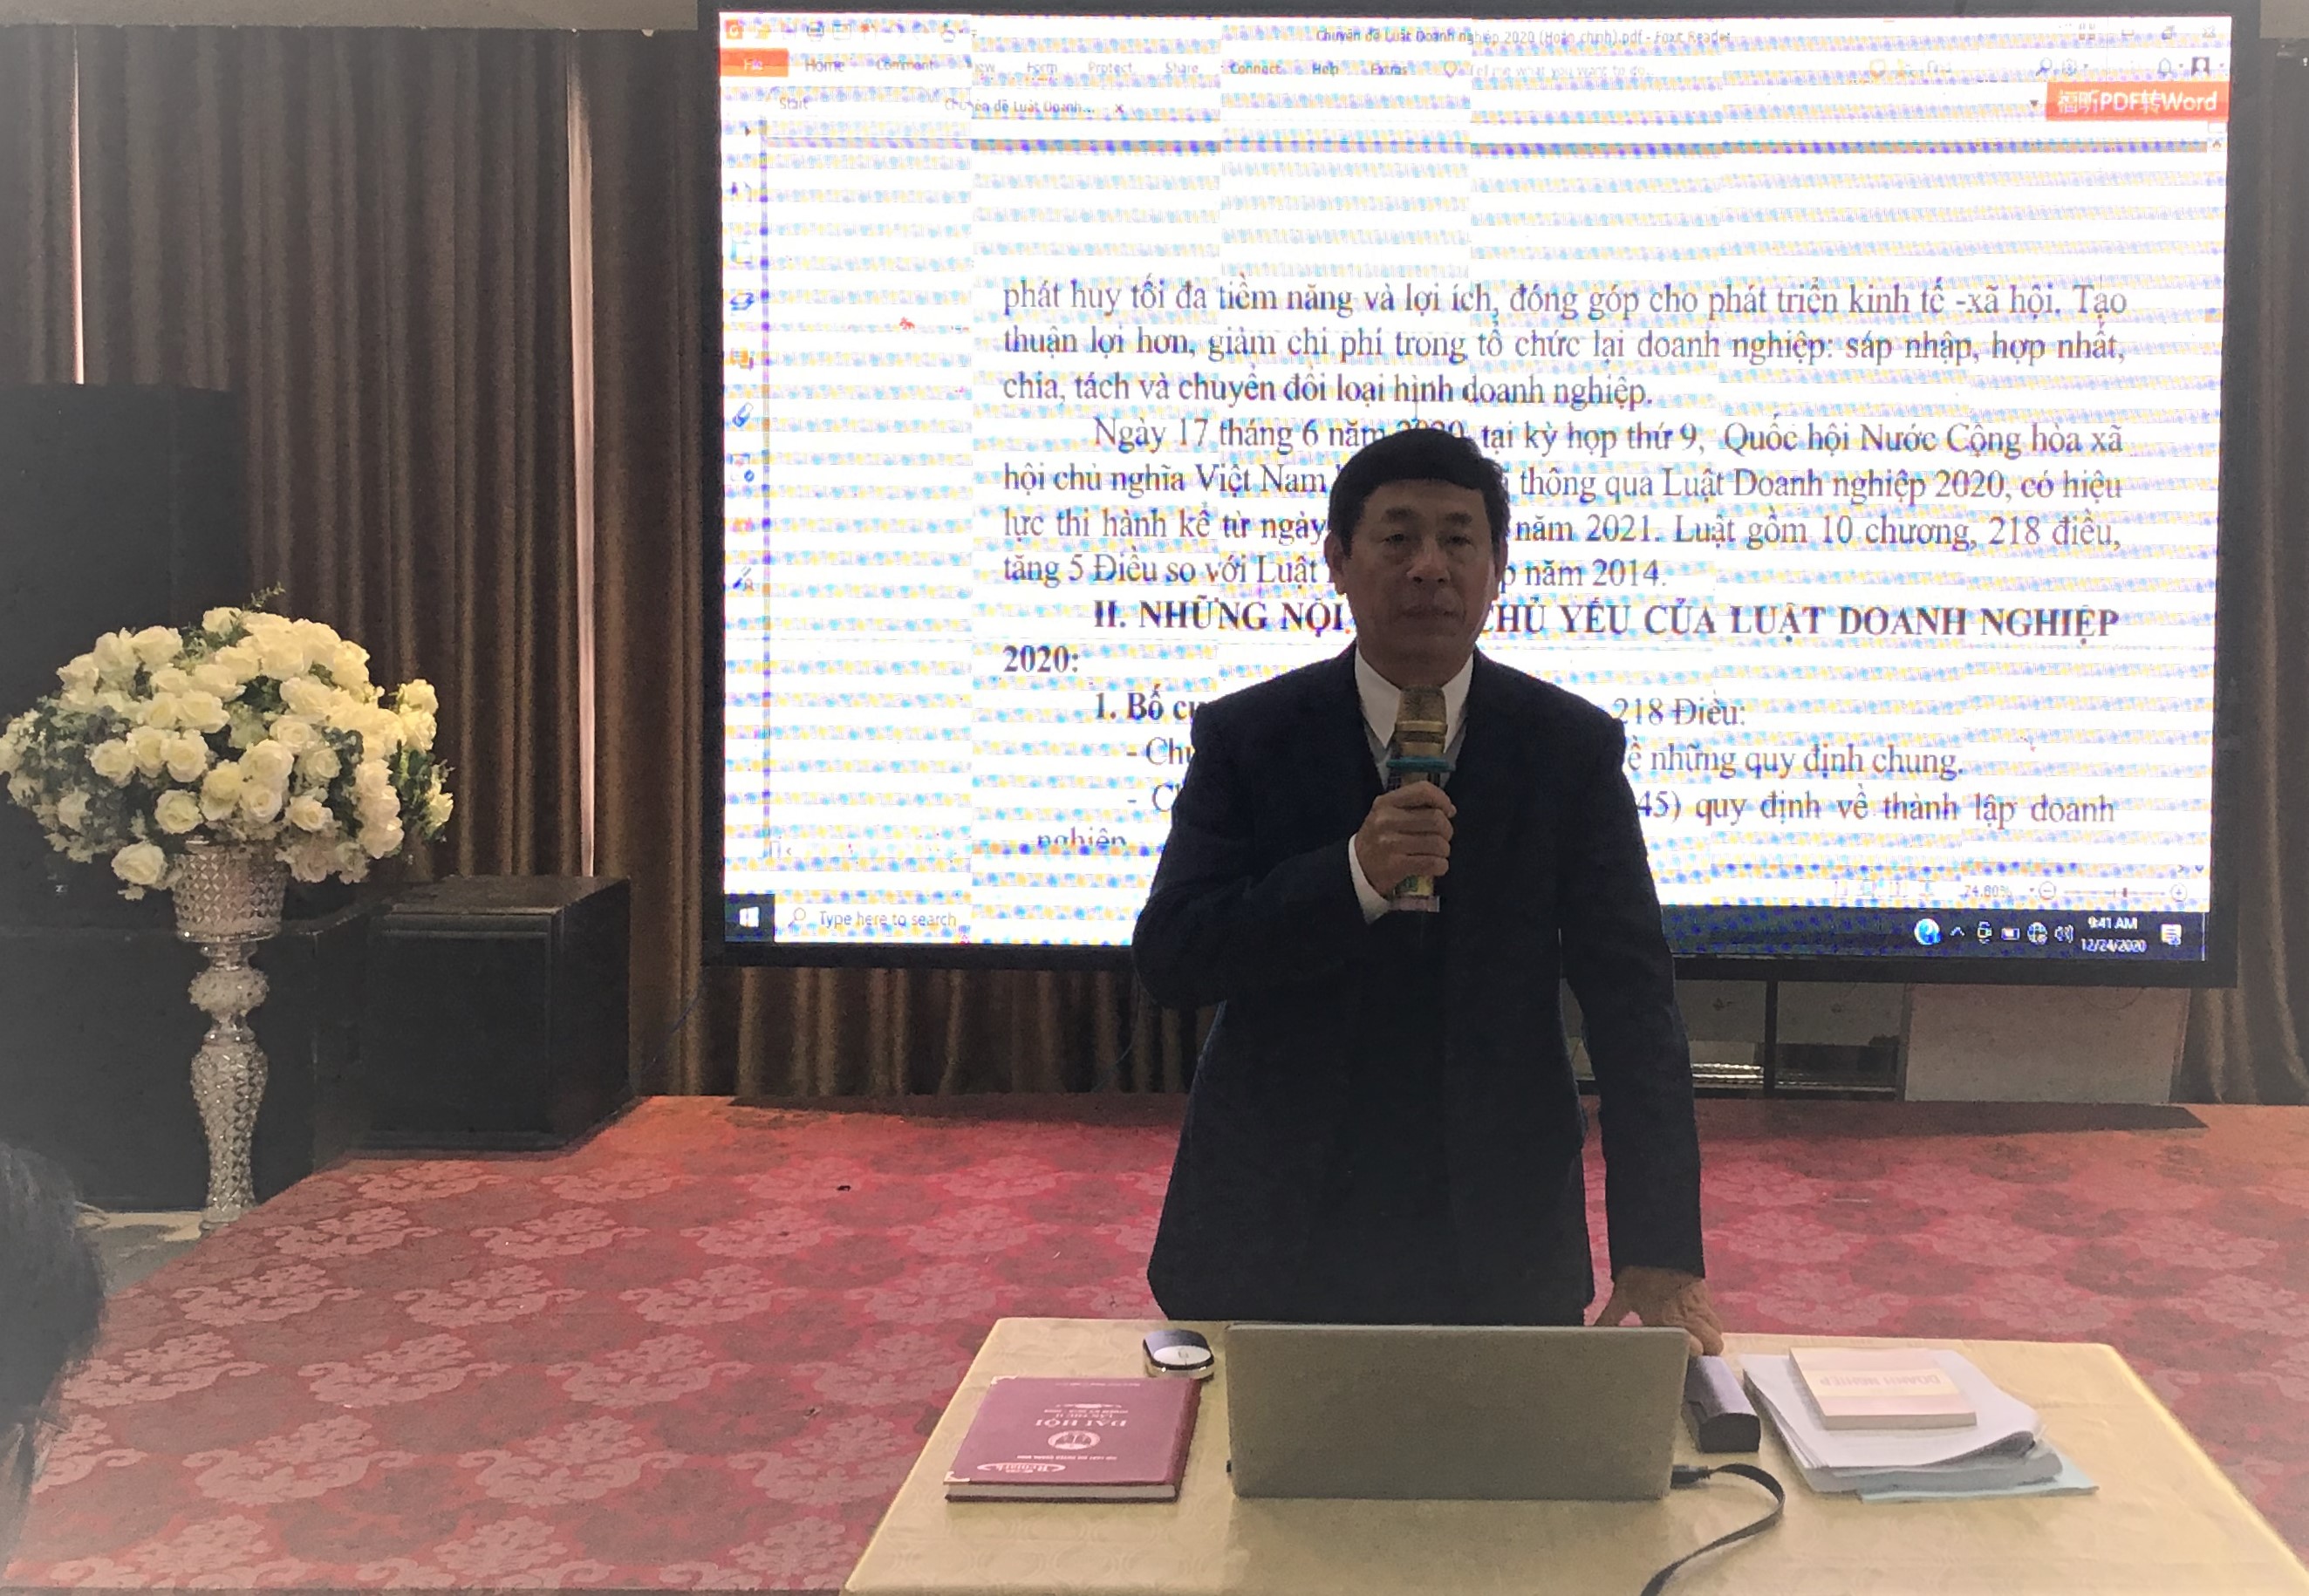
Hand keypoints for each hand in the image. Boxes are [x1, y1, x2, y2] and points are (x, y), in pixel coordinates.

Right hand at [1352, 781, 1456, 896]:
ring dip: (1444, 851)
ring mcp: (1390, 844)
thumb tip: (1449, 809)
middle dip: (1447, 831)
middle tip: (1442, 837)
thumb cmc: (1380, 837)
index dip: (1442, 799)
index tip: (1448, 811)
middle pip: (1436, 819)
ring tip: (1437, 853)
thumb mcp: (1388, 813)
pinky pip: (1432, 863)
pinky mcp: (1395, 866)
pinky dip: (1441, 866)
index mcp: (1386, 803)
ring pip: (1437, 844)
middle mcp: (1386, 820)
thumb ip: (1414, 806)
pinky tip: (1436, 866)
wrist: (1357, 867)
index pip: (1422, 791)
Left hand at [1594, 1266, 1724, 1357]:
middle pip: (1714, 1345)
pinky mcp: (1706, 1292)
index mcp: (1671, 1322)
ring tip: (1693, 1337)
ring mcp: (1702, 1304)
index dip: (1691, 1356)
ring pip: (1717, 1330)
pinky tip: (1693, 1319)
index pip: (1696, 1349)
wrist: (1657, 1242)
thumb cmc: (1637, 1272)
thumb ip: (1610, 1320)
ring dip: (1708, 1336)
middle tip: (1688, 1351)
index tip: (1680, 1358)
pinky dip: (1708, 1320)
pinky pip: (1715, 1313)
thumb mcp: (1621, 1297)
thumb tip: (1593, 1332)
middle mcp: (1691, 1316)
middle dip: (1706, 1351)